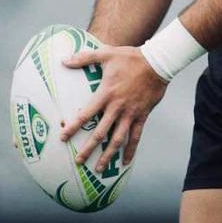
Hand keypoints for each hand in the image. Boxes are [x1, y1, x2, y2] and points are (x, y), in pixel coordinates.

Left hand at [60, 45, 166, 172]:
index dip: (73, 127)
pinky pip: (136, 136)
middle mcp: (117, 107)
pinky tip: (126, 161)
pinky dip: (131, 150)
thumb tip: (64, 60)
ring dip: (108, 155)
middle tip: (78, 161)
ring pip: (117, 139)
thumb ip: (85, 58)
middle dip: (88, 149)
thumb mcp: (106, 53)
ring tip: (99, 168)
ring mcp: (130, 113)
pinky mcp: (142, 115)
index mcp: (106, 93)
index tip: (63, 137)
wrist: (157, 62)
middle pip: (100, 133)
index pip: (85, 114)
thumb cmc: (130, 57)